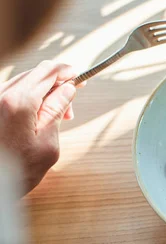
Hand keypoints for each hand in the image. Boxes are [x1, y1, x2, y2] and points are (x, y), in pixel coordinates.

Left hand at [0, 61, 79, 193]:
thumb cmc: (16, 172)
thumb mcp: (47, 143)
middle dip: (57, 86)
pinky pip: (12, 93)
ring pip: (23, 83)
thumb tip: (67, 89)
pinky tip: (36, 119)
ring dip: (43, 94)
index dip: (67, 72)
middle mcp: (1, 95)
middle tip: (69, 109)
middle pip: (35, 74)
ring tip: (54, 119)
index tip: (80, 78)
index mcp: (18, 102)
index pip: (48, 72)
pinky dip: (28, 100)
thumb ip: (57, 111)